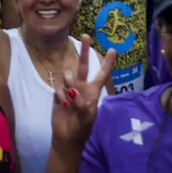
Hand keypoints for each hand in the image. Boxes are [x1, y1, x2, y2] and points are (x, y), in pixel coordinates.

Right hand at [50, 35, 116, 152]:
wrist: (66, 137)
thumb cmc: (81, 128)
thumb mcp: (86, 117)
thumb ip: (81, 104)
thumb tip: (72, 91)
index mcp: (93, 92)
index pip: (101, 74)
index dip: (107, 63)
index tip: (113, 50)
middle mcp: (81, 87)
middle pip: (82, 65)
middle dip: (84, 51)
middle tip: (86, 36)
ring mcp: (69, 89)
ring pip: (67, 75)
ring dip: (68, 83)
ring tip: (68, 99)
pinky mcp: (58, 93)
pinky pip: (58, 88)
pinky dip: (60, 96)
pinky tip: (61, 104)